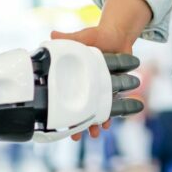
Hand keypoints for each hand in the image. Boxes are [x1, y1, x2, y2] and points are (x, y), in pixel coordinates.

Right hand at [51, 24, 136, 140]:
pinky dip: (112, 113)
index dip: (62, 108)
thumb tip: (51, 34)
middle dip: (78, 123)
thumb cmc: (98, 35)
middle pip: (80, 107)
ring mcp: (100, 88)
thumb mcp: (83, 37)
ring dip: (95, 122)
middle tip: (76, 137)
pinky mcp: (114, 88)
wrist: (119, 35)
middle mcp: (87, 84)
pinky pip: (112, 104)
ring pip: (96, 109)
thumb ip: (68, 38)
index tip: (57, 122)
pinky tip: (111, 122)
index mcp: (77, 74)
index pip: (66, 93)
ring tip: (96, 133)